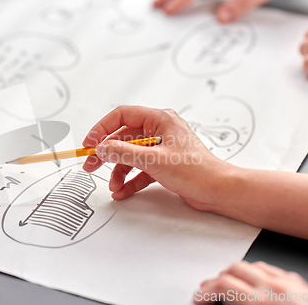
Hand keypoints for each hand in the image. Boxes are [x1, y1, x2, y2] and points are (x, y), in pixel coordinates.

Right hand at [81, 106, 230, 211]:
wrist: (218, 191)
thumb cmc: (195, 170)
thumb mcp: (153, 160)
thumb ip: (123, 153)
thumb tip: (101, 148)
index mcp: (159, 119)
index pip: (122, 116)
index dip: (102, 128)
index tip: (89, 144)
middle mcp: (159, 130)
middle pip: (123, 138)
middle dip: (106, 154)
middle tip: (90, 166)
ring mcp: (161, 148)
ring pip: (130, 156)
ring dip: (119, 172)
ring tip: (113, 187)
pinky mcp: (164, 164)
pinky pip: (140, 169)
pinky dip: (130, 180)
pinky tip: (123, 192)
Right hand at [195, 261, 307, 303]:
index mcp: (261, 302)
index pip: (223, 285)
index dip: (205, 292)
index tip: (198, 299)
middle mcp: (275, 287)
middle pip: (233, 269)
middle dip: (216, 280)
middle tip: (208, 292)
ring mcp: (288, 282)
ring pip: (251, 265)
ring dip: (235, 274)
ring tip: (228, 286)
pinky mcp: (299, 283)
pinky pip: (270, 270)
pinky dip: (256, 274)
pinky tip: (254, 283)